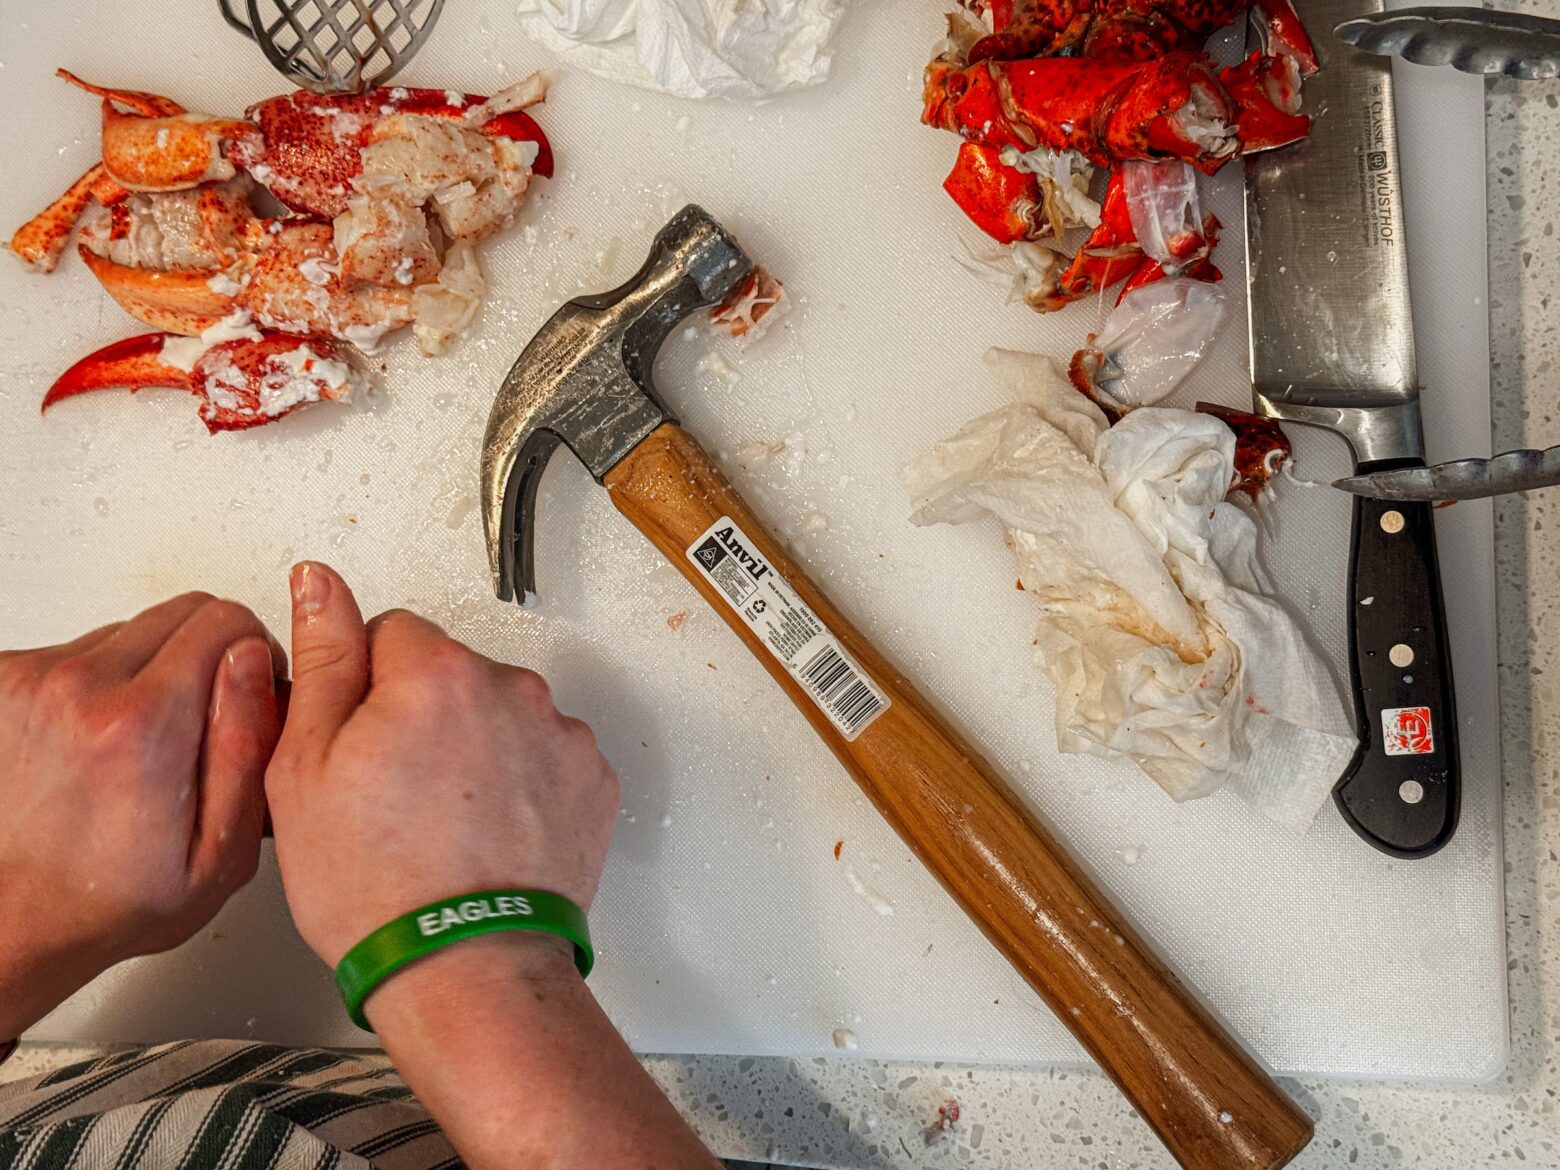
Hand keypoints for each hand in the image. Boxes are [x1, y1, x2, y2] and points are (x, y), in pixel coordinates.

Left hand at [0, 593, 282, 1038]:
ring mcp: (31, 679)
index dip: (255, 659)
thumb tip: (253, 662)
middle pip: (183, 612)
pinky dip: (102, 684)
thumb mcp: (222, 853)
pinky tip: (100, 741)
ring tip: (144, 740)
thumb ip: (250, 745)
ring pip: (133, 630)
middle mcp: (79, 687)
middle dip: (210, 655)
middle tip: (202, 719)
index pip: (228, 620)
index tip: (248, 698)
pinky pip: (82, 651)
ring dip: (152, 670)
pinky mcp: (3, 680)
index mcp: (143, 722)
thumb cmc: (113, 899)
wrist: (14, 920)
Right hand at [267, 564, 714, 1169]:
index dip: (364, 690)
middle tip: (395, 796)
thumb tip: (321, 581)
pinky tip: (490, 835)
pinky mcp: (595, 780)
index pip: (392, 632)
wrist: (467, 968)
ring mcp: (562, 735)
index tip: (358, 747)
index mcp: (437, 672)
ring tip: (446, 825)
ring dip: (477, 746)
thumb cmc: (376, 885)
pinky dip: (522, 782)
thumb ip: (324, 657)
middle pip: (453, 672)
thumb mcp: (305, 767)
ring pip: (501, 714)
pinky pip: (545, 756)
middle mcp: (513, 687)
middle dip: (424, 714)